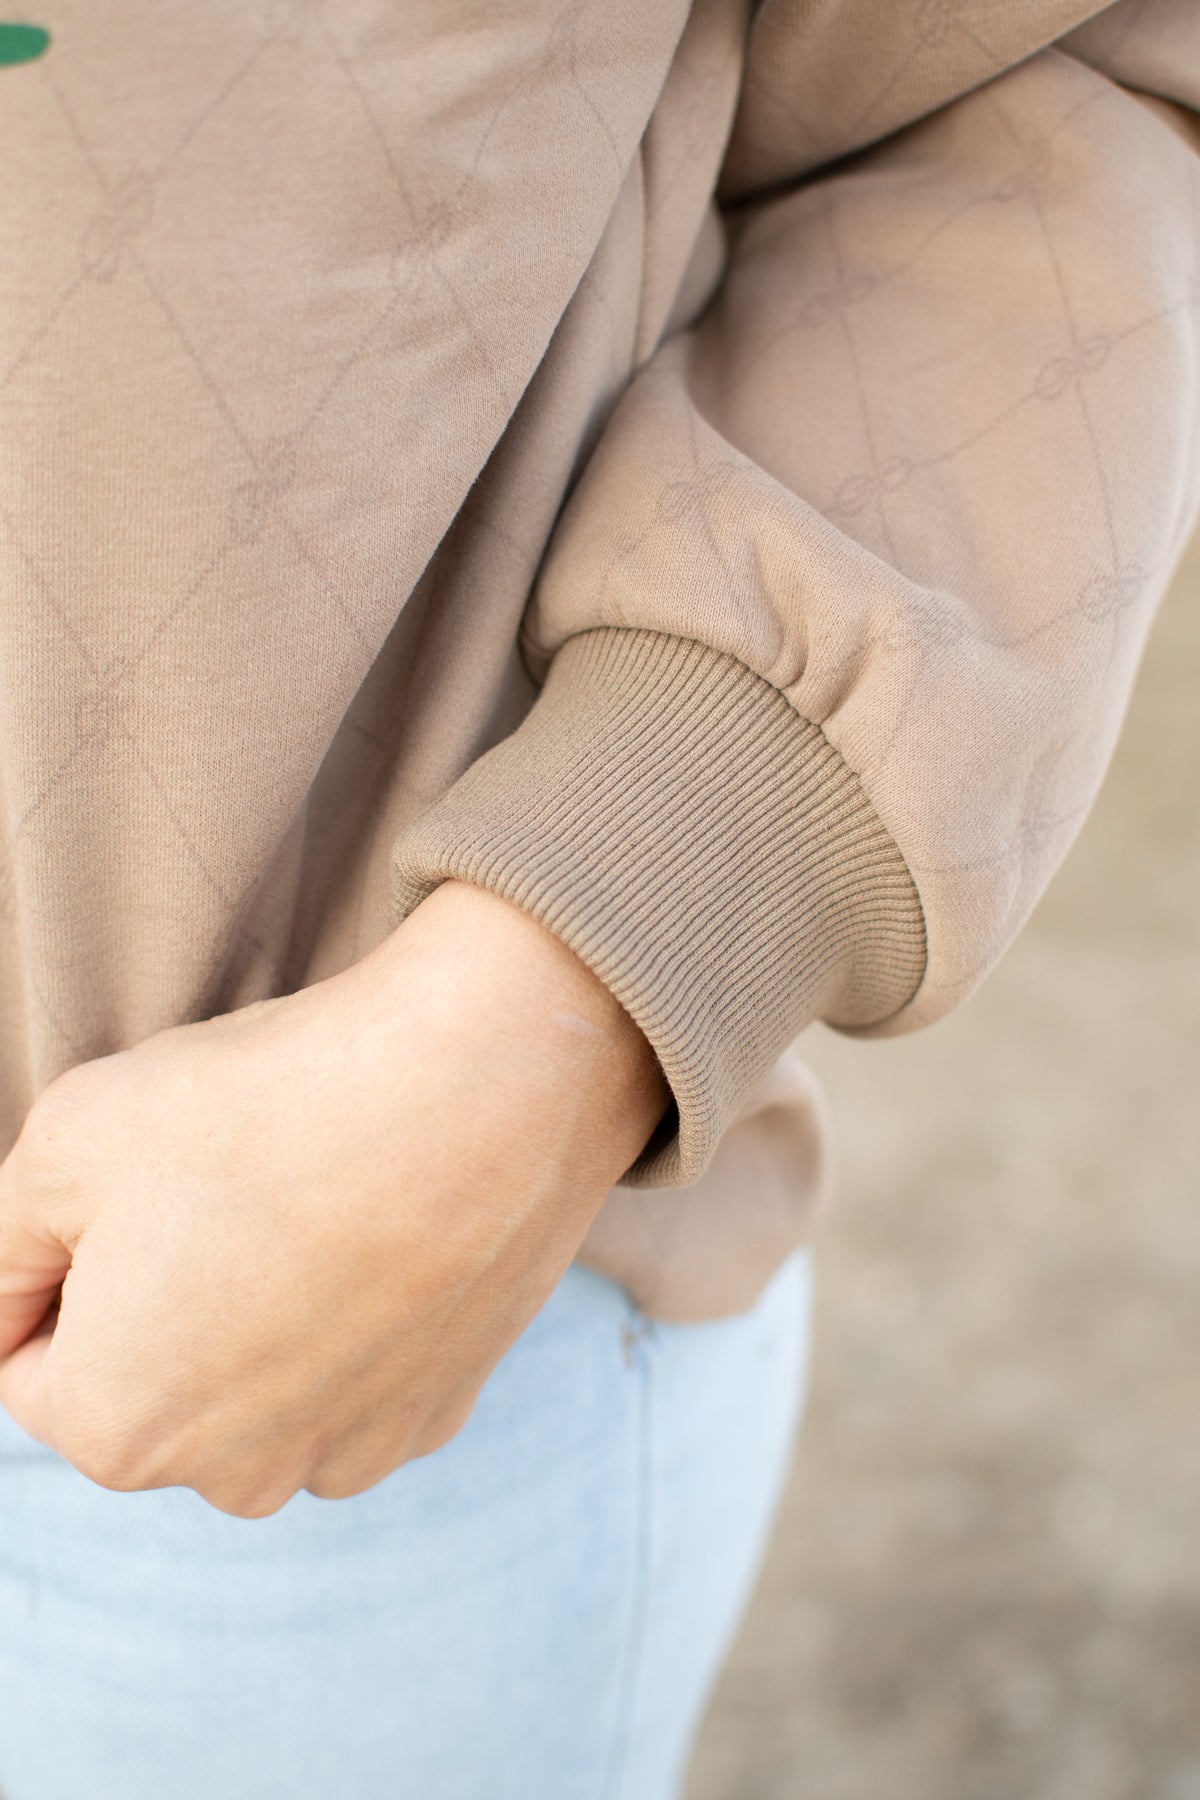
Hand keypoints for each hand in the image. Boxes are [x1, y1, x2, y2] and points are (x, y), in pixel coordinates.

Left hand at [0, 882, 667, 1516]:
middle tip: (225, 1183)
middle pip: (148, 1384)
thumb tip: (0, 1294)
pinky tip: (376, 1232)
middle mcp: (232, 1478)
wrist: (482, 1081)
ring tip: (307, 1202)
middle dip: (158, 1300)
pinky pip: (352, 1379)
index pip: (25, 1359)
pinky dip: (350, 1319)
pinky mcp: (438, 1413)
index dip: (62, 1256)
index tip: (132, 1185)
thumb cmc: (266, 1103)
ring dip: (256, 1318)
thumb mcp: (63, 1137)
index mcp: (116, 1428)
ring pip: (252, 1391)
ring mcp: (348, 1453)